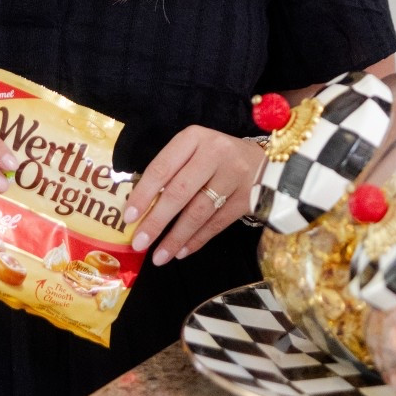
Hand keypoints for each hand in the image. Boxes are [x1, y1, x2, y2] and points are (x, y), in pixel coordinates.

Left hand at [124, 126, 263, 264]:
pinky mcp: (247, 198)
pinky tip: (182, 251)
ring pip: (199, 211)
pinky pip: (217, 223)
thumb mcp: (193, 151)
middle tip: (139, 243)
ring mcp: (233, 176)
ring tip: (159, 257)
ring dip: (176, 237)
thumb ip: (171, 172)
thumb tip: (140, 209)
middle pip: (180, 191)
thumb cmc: (217, 157)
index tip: (129, 217)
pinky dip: (197, 240)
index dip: (144, 194)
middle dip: (156, 221)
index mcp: (194, 138)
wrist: (267, 163)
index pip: (162, 168)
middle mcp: (215, 153)